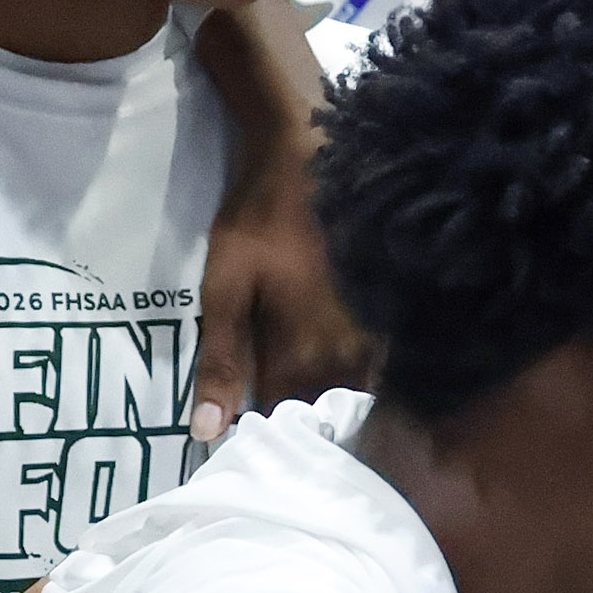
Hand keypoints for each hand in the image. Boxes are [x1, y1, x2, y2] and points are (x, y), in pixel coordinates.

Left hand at [193, 178, 366, 449]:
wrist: (310, 160)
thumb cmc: (258, 222)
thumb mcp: (224, 289)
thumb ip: (220, 362)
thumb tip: (207, 432)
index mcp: (304, 356)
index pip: (281, 416)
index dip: (259, 425)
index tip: (241, 427)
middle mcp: (348, 356)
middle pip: (320, 407)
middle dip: (298, 414)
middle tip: (272, 402)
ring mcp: (373, 336)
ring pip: (349, 388)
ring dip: (326, 393)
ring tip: (302, 385)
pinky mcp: (385, 316)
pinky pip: (371, 364)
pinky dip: (351, 371)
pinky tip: (332, 356)